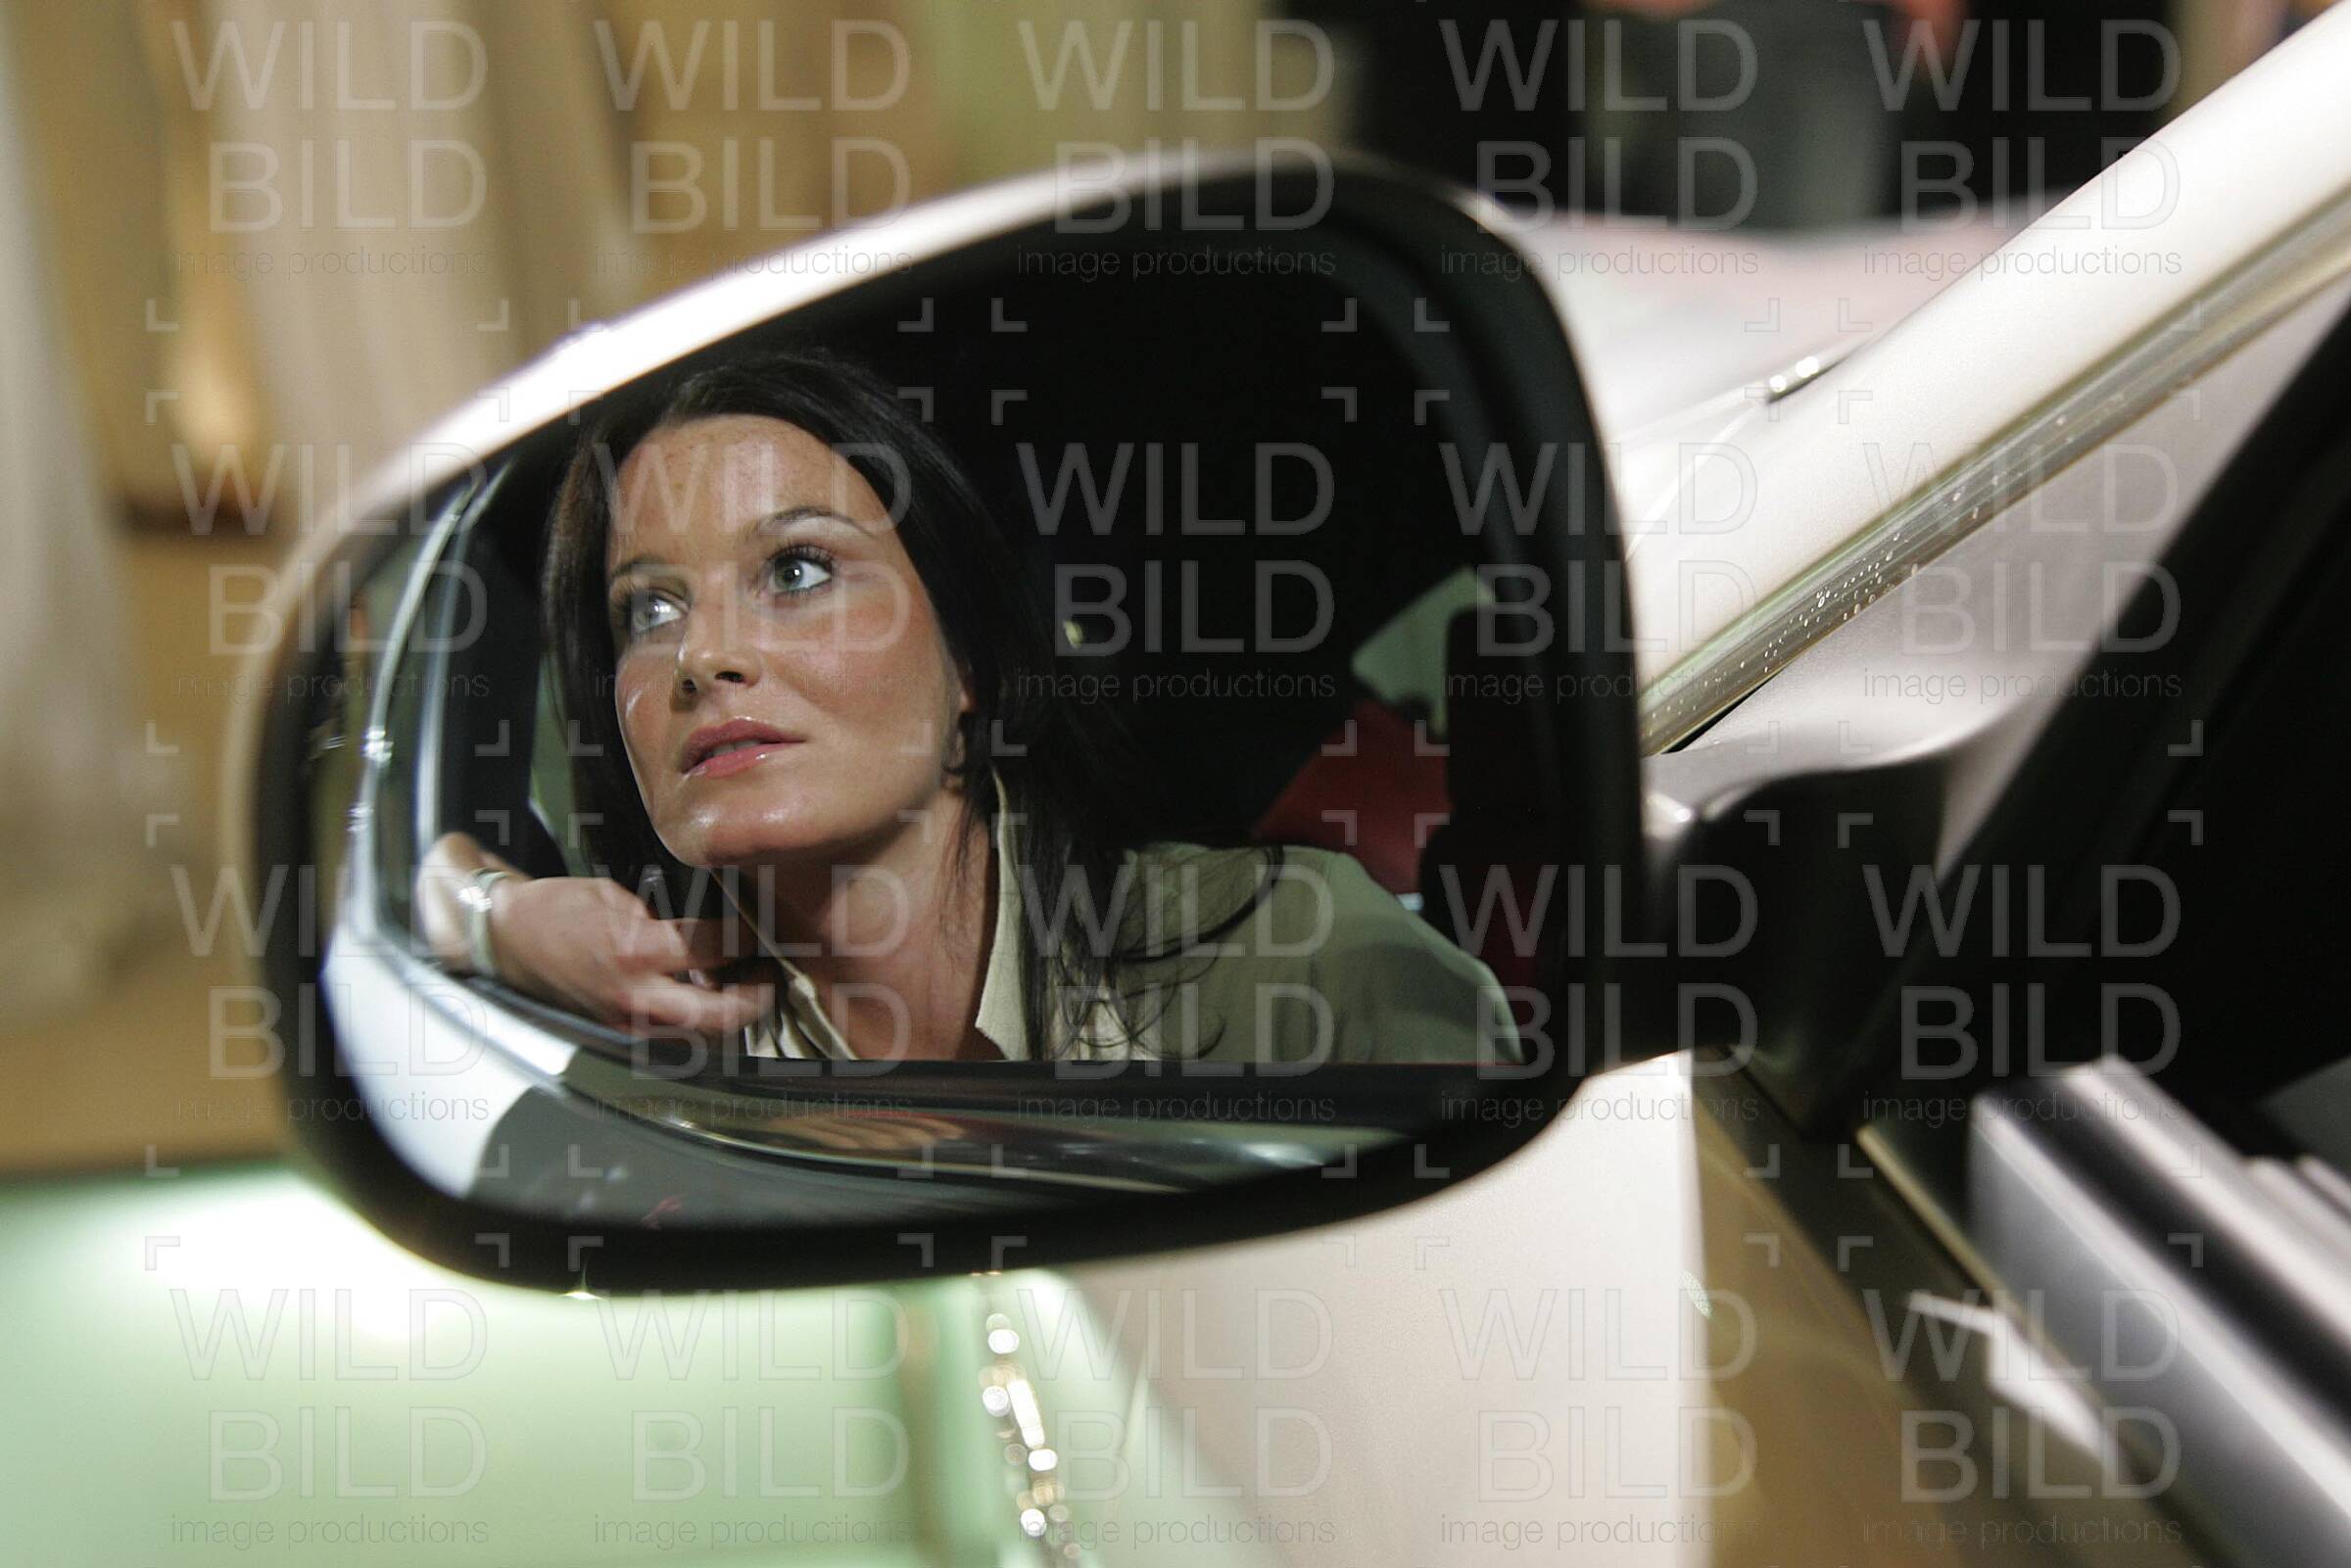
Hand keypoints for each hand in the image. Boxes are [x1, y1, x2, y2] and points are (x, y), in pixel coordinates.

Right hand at [487, 873, 776, 1038]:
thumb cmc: (558, 909)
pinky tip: (710, 998)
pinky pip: (676, 1036)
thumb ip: (668, 915)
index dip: (749, 935)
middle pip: (723, 1014)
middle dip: (758, 996)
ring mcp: (629, 1023)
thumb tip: (715, 924)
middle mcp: (636, 996)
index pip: (718, 947)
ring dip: (733, 1015)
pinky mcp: (621, 1035)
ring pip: (703, 1035)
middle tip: (770, 973)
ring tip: (747, 987)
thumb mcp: (618, 895)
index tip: (760, 926)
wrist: (507, 942)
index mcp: (636, 951)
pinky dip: (701, 1022)